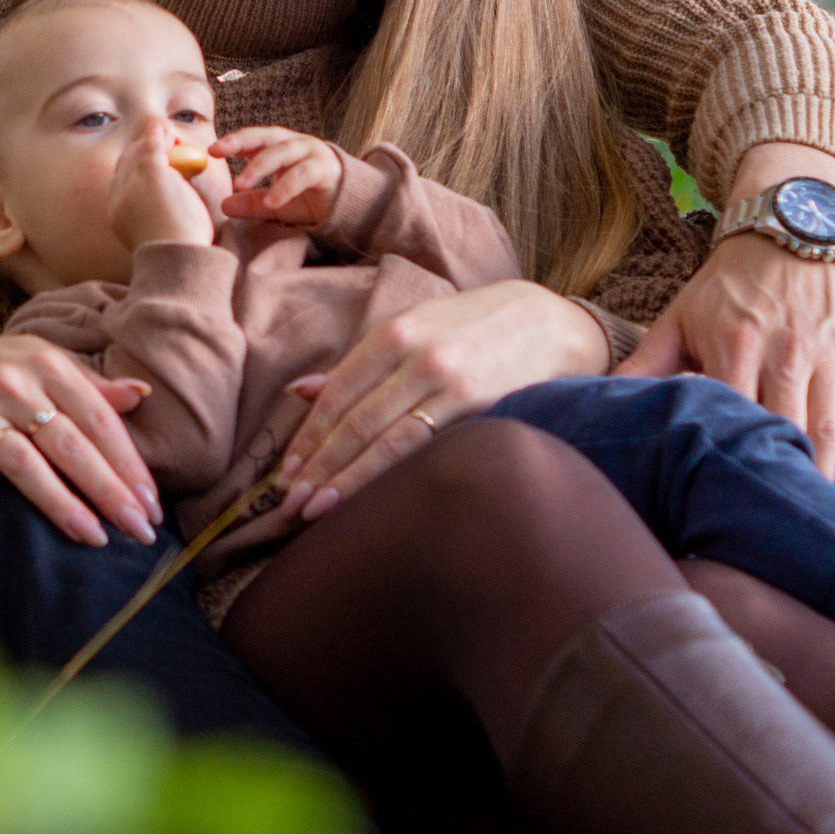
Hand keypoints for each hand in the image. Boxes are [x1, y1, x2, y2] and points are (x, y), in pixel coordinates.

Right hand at [0, 332, 159, 577]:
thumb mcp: (41, 366)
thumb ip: (89, 385)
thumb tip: (142, 394)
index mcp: (46, 364)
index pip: (98, 419)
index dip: (128, 464)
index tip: (152, 505)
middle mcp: (11, 384)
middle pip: (69, 444)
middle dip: (108, 490)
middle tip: (140, 532)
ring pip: (23, 464)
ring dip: (60, 505)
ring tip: (93, 539)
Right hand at [108, 119, 217, 251]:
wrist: (178, 261)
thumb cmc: (176, 256)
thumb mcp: (157, 237)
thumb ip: (154, 220)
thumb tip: (167, 212)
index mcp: (117, 215)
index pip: (120, 183)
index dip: (131, 168)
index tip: (145, 160)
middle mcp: (119, 197)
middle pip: (124, 164)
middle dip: (138, 150)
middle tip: (156, 141)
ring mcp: (133, 184)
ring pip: (138, 153)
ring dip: (152, 140)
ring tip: (166, 133)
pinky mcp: (151, 174)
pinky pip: (152, 147)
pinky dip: (157, 136)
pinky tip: (166, 130)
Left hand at [213, 126, 343, 225]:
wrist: (349, 206)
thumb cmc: (309, 198)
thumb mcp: (276, 203)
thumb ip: (252, 203)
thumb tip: (224, 206)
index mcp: (280, 147)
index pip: (253, 138)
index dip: (233, 141)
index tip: (211, 150)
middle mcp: (295, 144)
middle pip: (266, 138)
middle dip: (241, 142)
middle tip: (219, 152)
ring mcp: (312, 154)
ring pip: (283, 153)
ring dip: (260, 166)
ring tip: (240, 184)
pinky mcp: (326, 169)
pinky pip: (302, 174)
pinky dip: (285, 187)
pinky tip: (271, 200)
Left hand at [276, 280, 605, 518]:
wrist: (549, 321)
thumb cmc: (471, 328)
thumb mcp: (414, 329)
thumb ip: (359, 363)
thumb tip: (299, 390)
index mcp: (391, 333)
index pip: (336, 395)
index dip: (307, 437)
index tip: (285, 472)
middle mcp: (413, 354)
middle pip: (352, 421)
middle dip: (316, 467)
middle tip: (287, 504)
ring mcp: (445, 379)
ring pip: (383, 440)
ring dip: (343, 480)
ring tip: (314, 512)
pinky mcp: (477, 403)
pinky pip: (423, 446)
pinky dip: (388, 475)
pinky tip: (370, 499)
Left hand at [619, 234, 834, 500]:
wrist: (790, 230)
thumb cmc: (725, 288)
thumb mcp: (678, 318)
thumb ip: (643, 365)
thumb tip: (595, 402)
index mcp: (735, 343)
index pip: (729, 413)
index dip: (723, 459)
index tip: (712, 506)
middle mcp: (786, 351)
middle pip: (782, 430)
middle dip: (773, 481)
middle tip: (762, 536)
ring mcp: (829, 359)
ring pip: (828, 434)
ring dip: (820, 483)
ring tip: (806, 526)